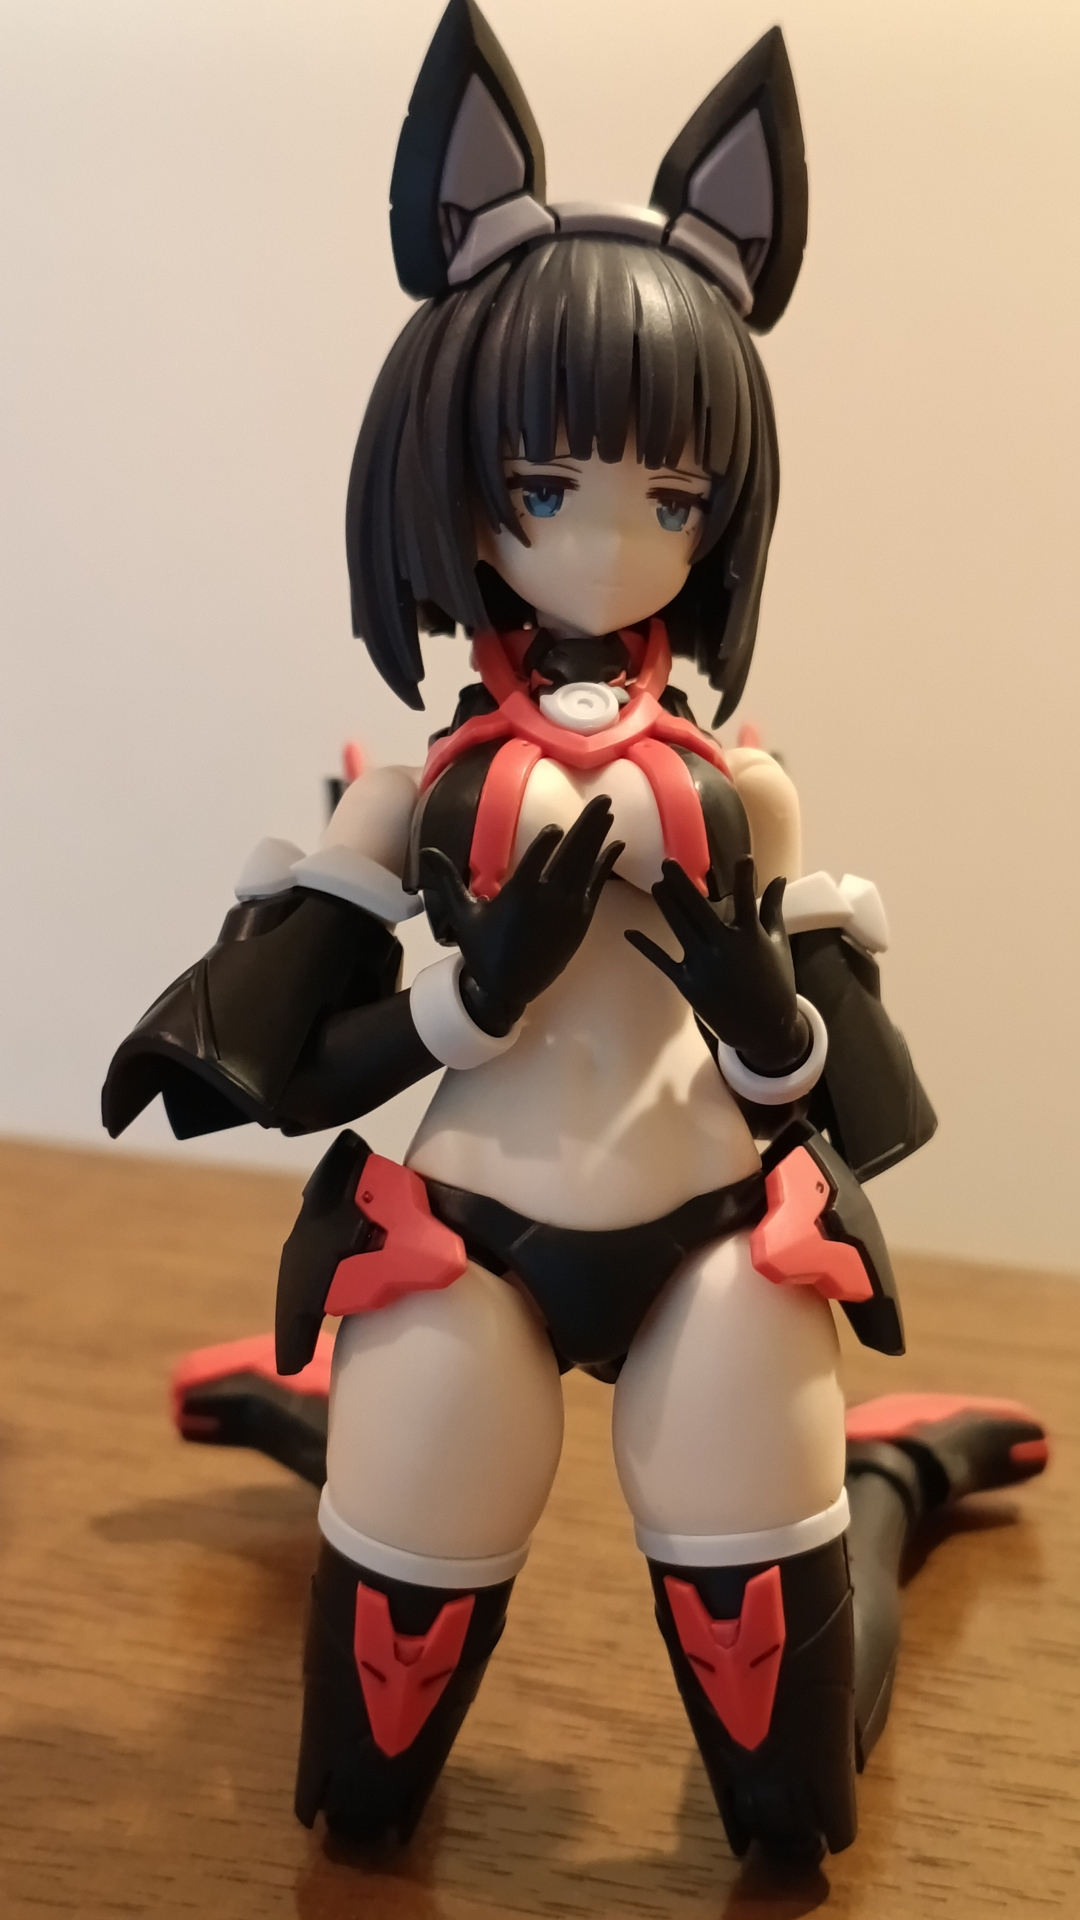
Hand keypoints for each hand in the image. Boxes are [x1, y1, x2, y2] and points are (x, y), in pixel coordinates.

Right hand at [418, 796, 623, 1035]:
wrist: (509, 987)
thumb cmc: (483, 949)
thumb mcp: (463, 914)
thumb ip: (448, 879)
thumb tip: (427, 851)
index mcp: (518, 894)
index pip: (536, 859)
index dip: (548, 841)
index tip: (557, 824)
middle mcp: (548, 898)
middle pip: (571, 853)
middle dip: (588, 824)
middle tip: (603, 798)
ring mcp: (569, 909)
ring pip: (587, 865)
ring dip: (599, 836)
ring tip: (609, 811)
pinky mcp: (580, 919)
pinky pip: (596, 885)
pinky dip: (605, 864)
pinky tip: (615, 845)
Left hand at [625, 856, 807, 1073]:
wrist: (763, 1030)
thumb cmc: (775, 985)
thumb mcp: (778, 946)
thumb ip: (773, 910)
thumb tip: (776, 878)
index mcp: (749, 938)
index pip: (746, 900)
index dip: (744, 879)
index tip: (742, 857)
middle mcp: (723, 948)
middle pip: (698, 909)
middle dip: (682, 884)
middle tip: (668, 863)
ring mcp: (702, 965)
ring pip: (679, 927)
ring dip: (666, 904)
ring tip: (656, 884)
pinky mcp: (687, 983)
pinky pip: (663, 961)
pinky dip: (645, 947)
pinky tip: (629, 932)